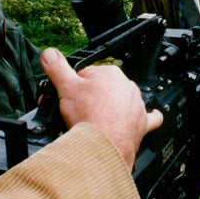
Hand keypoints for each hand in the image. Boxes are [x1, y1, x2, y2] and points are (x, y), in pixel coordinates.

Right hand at [41, 48, 162, 168]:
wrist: (103, 145)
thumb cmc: (88, 116)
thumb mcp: (66, 87)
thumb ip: (57, 68)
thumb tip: (49, 53)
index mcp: (110, 73)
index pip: (88, 75)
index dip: (75, 87)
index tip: (68, 97)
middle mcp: (127, 86)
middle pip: (104, 89)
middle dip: (91, 98)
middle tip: (78, 112)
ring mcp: (136, 105)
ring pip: (123, 102)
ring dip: (112, 108)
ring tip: (96, 120)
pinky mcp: (142, 123)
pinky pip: (149, 118)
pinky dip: (146, 118)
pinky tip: (140, 119)